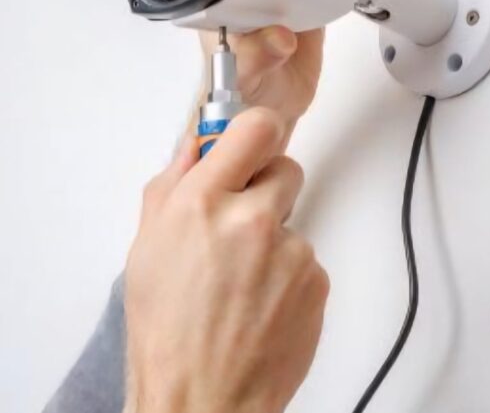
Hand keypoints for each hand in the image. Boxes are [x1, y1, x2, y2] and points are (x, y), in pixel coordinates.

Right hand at [125, 108, 328, 412]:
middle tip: (240, 226)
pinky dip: (289, 276)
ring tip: (241, 284)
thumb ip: (174, 185)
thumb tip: (197, 143)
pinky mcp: (317, 279)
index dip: (256, 132)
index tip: (253, 141)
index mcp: (200, 204)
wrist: (203, 398)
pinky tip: (260, 304)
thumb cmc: (166, 331)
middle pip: (286, 167)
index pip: (254, 128)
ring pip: (294, 220)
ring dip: (274, 240)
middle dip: (266, 189)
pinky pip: (308, 258)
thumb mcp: (147, 248)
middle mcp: (251, 220)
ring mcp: (291, 250)